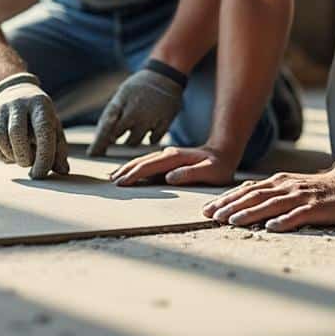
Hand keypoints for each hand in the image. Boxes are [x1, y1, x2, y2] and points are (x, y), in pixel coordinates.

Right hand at [0, 74, 68, 178]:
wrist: (15, 92)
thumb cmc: (39, 117)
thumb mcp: (53, 127)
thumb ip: (59, 149)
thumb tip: (63, 171)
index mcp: (39, 104)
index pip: (42, 131)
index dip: (43, 155)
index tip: (40, 173)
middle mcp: (18, 103)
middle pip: (17, 133)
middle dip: (23, 156)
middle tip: (29, 164)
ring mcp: (1, 110)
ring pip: (1, 138)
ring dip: (11, 156)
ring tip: (20, 159)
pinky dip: (1, 155)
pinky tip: (10, 157)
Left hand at [87, 68, 184, 156]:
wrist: (164, 76)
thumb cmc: (138, 88)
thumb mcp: (122, 96)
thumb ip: (112, 115)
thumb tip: (102, 138)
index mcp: (120, 104)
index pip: (105, 128)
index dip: (98, 143)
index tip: (92, 154)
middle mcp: (134, 112)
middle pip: (117, 137)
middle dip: (113, 142)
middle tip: (112, 143)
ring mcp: (150, 117)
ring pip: (135, 142)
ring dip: (131, 141)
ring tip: (131, 133)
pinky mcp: (164, 121)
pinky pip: (154, 140)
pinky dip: (150, 138)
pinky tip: (148, 132)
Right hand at [109, 145, 236, 186]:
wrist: (223, 153)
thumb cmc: (219, 167)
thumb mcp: (210, 172)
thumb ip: (191, 174)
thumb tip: (169, 177)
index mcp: (175, 158)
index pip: (150, 166)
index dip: (134, 174)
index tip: (122, 182)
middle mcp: (168, 154)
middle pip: (142, 162)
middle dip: (126, 171)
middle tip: (111, 182)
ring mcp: (167, 155)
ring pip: (142, 161)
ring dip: (127, 168)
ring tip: (113, 176)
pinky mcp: (167, 160)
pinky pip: (147, 163)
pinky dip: (135, 167)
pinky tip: (128, 172)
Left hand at [201, 170, 334, 232]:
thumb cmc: (317, 190)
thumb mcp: (289, 187)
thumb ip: (269, 193)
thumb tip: (244, 203)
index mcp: (278, 182)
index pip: (247, 191)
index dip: (226, 200)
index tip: (207, 210)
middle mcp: (285, 187)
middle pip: (254, 196)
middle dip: (231, 206)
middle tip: (211, 216)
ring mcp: (300, 197)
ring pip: (271, 205)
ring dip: (250, 213)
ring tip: (232, 221)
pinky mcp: (315, 207)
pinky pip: (298, 215)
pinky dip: (284, 221)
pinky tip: (271, 227)